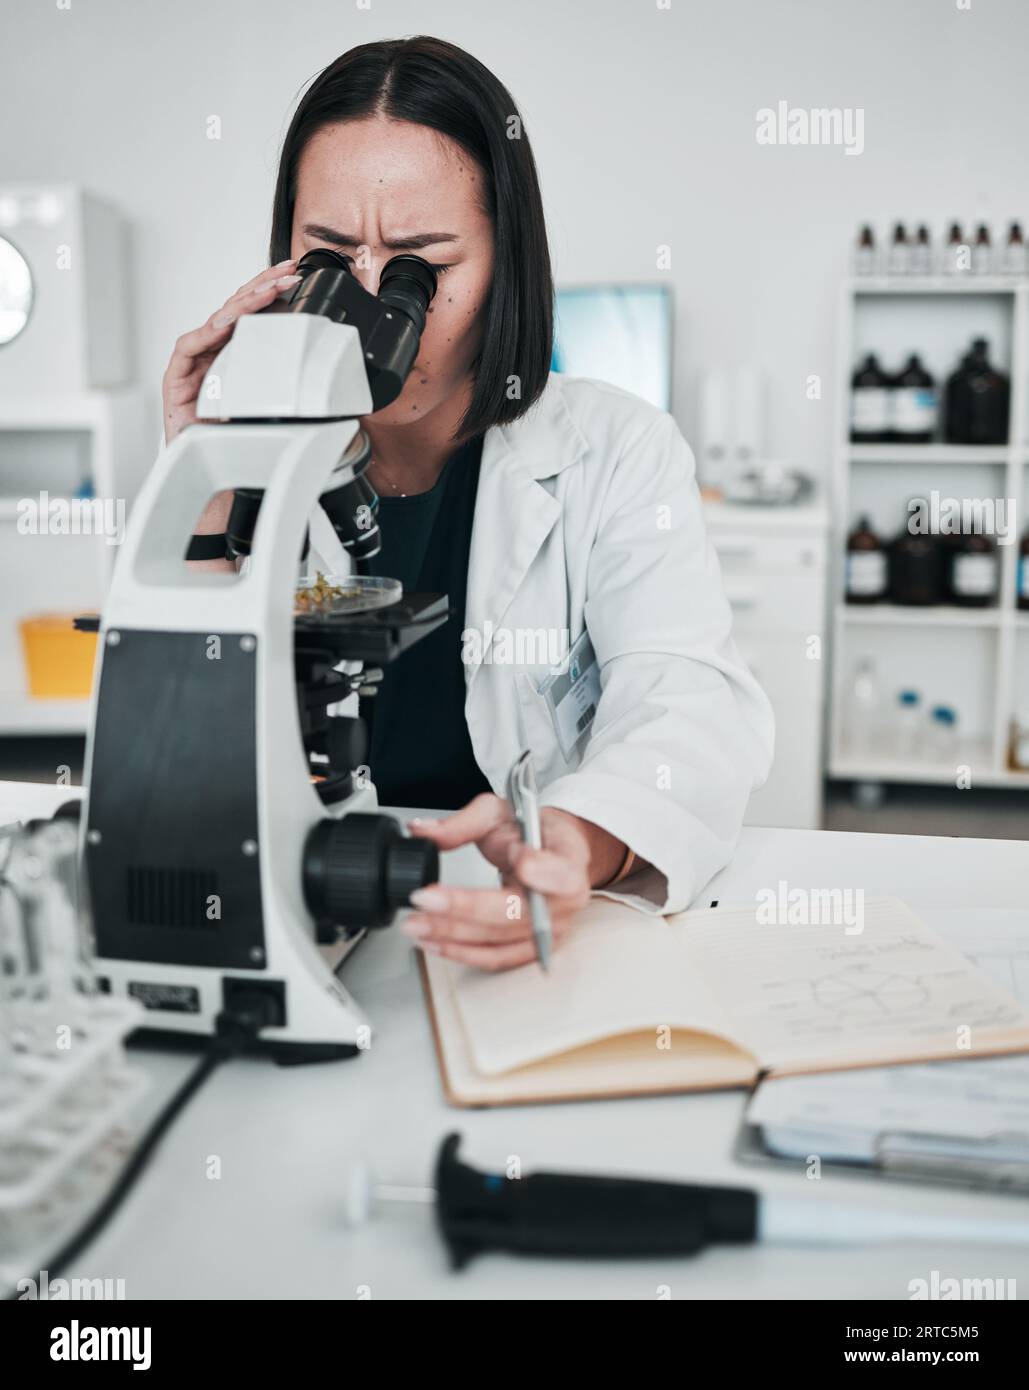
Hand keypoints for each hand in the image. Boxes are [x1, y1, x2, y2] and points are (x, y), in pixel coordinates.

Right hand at [161, 259, 301, 443]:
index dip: (271, 292)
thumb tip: (317, 375)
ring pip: (218, 321)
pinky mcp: (176, 377)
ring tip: (268, 290)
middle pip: (236, 308)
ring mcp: (193, 362)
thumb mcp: (268, 407)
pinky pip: (190, 346)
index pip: (252, 314)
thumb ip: (283, 386)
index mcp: (233, 354)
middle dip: (263, 285)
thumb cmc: (231, 438)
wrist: (202, 468)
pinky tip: (227, 322)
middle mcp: (212, 352)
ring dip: (244, 303)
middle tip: (288, 271)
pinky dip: (209, 332)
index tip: (294, 276)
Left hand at [404, 794, 625, 970]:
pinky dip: (463, 953)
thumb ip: (462, 824)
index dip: (543, 871)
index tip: (519, 858)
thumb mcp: (499, 813)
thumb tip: (421, 831)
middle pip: (517, 913)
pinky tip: (435, 943)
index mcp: (568, 858)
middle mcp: (565, 901)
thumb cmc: (531, 832)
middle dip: (465, 908)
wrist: (550, 852)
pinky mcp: (533, 948)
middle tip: (425, 899)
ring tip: (417, 925)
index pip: (562, 872)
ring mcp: (550, 930)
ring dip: (454, 936)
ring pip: (501, 941)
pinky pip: (497, 958)